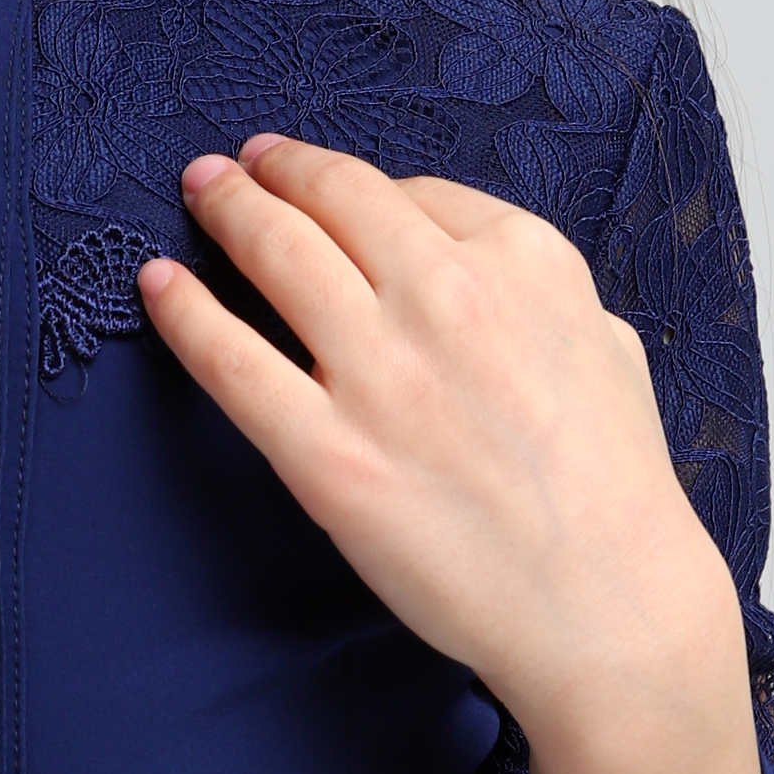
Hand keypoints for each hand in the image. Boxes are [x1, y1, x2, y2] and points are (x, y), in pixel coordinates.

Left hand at [140, 137, 764, 773]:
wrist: (608, 608)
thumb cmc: (614, 488)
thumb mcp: (604, 343)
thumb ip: (533, 290)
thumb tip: (466, 261)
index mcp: (524, 261)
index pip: (409, 192)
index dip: (348, 182)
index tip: (312, 178)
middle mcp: (449, 297)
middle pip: (332, 200)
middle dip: (272, 171)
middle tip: (235, 166)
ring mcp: (382, 375)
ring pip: (276, 254)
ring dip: (225, 207)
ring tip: (198, 190)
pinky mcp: (328, 454)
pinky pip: (231, 360)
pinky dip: (185, 311)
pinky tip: (159, 285)